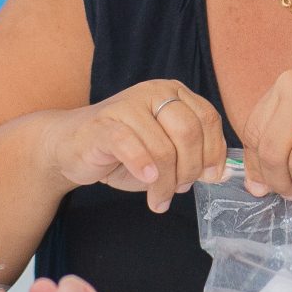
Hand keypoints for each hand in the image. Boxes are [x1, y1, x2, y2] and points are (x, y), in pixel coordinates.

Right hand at [41, 79, 227, 213]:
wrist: (72, 146)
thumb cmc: (124, 152)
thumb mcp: (165, 152)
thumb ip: (192, 156)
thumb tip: (219, 173)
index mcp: (173, 93)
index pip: (208, 118)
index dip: (214, 151)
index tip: (210, 178)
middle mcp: (153, 92)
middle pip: (189, 132)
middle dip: (190, 169)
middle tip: (180, 189)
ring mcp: (127, 104)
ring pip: (162, 147)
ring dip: (165, 183)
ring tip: (159, 199)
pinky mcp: (103, 123)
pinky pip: (130, 146)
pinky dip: (142, 167)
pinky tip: (145, 181)